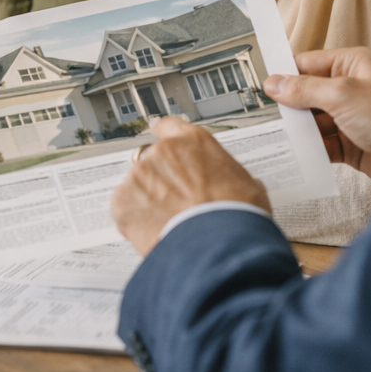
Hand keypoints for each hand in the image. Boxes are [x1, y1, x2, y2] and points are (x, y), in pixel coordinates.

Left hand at [111, 117, 269, 255]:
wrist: (218, 245)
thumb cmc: (236, 215)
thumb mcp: (247, 186)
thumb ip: (230, 177)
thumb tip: (237, 185)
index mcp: (194, 142)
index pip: (171, 126)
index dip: (163, 132)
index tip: (157, 132)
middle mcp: (164, 152)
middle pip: (153, 162)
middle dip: (161, 182)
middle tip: (176, 205)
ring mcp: (140, 175)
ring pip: (137, 188)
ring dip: (148, 203)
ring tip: (170, 224)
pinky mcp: (123, 201)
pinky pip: (124, 209)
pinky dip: (134, 221)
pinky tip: (156, 232)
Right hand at [264, 47, 370, 190]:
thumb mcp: (343, 95)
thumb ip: (305, 89)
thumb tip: (275, 83)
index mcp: (353, 65)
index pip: (309, 64)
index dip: (284, 74)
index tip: (258, 86)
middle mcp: (353, 88)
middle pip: (308, 94)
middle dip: (287, 105)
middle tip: (257, 115)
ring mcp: (353, 118)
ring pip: (314, 122)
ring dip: (297, 130)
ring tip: (270, 137)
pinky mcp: (354, 145)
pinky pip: (323, 145)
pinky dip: (309, 150)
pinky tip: (292, 155)